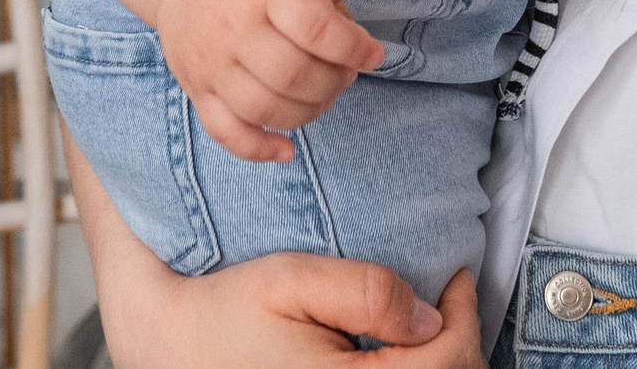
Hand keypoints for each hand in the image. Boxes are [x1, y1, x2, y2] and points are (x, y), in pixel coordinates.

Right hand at [72, 123, 483, 365]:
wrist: (173, 347)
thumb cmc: (224, 314)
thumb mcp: (290, 279)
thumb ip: (363, 292)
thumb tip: (426, 315)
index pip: (446, 360)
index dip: (464, 312)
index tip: (454, 276)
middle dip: (458, 341)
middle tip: (448, 299)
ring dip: (440, 364)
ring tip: (427, 328)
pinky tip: (400, 355)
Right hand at [153, 0, 383, 162]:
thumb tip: (354, 46)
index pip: (314, 27)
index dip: (353, 48)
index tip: (372, 54)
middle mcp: (232, 28)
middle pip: (293, 76)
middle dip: (334, 82)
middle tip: (345, 73)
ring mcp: (210, 63)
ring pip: (265, 110)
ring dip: (307, 113)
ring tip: (322, 96)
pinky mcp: (195, 88)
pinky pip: (226, 132)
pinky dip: (259, 150)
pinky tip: (286, 149)